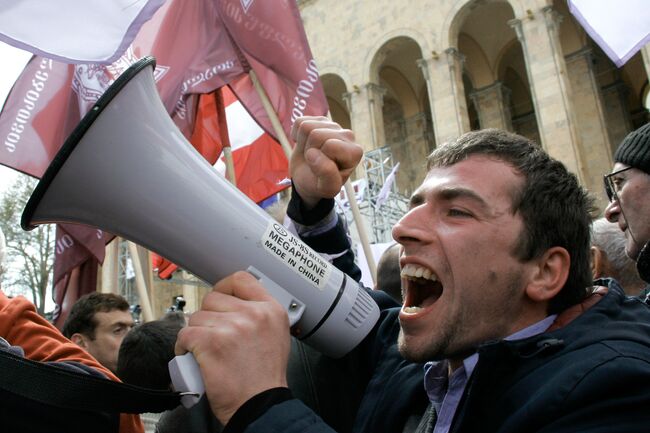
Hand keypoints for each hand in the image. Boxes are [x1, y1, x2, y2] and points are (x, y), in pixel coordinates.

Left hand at [175, 272, 290, 424]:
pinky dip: (183, 348)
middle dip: (207, 317)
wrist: (259, 405)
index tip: (219, 298)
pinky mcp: (210, 342)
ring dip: (195, 334)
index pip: (241, 280)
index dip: (224, 287)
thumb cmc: (264, 379)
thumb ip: (259, 315)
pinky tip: (193, 357)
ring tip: (205, 351)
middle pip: (213, 298)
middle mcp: (253, 314)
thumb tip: (235, 304)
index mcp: (270, 310)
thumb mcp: (276, 336)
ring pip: (197, 318)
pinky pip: (185, 335)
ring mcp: (232, 326)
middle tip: (212, 335)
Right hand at [290, 116, 362, 208]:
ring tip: (311, 154)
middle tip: (314, 162)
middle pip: (316, 135)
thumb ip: (327, 174)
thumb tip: (314, 153)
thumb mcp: (326, 188)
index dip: (319, 160)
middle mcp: (348, 135)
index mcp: (354, 152)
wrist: (308, 179)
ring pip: (307, 127)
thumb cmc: (319, 184)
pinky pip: (300, 122)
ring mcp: (333, 126)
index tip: (322, 170)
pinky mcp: (320, 121)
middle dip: (310, 151)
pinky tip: (305, 145)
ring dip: (303, 144)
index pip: (330, 145)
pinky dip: (297, 136)